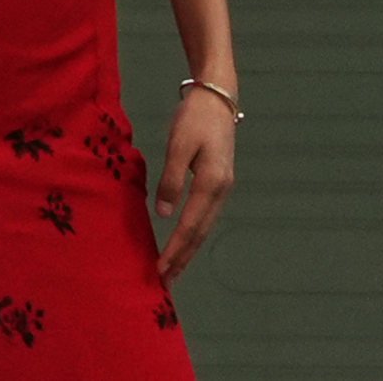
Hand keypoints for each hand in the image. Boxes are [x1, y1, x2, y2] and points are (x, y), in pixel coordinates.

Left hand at [153, 83, 236, 277]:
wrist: (217, 99)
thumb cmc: (194, 118)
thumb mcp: (178, 145)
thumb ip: (171, 179)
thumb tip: (164, 214)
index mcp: (212, 184)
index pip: (189, 226)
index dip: (174, 250)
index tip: (160, 269)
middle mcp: (221, 192)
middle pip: (199, 234)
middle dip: (182, 259)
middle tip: (165, 282)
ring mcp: (222, 189)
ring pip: (203, 228)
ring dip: (188, 250)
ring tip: (173, 270)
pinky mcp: (218, 184)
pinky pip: (204, 217)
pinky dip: (193, 234)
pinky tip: (183, 242)